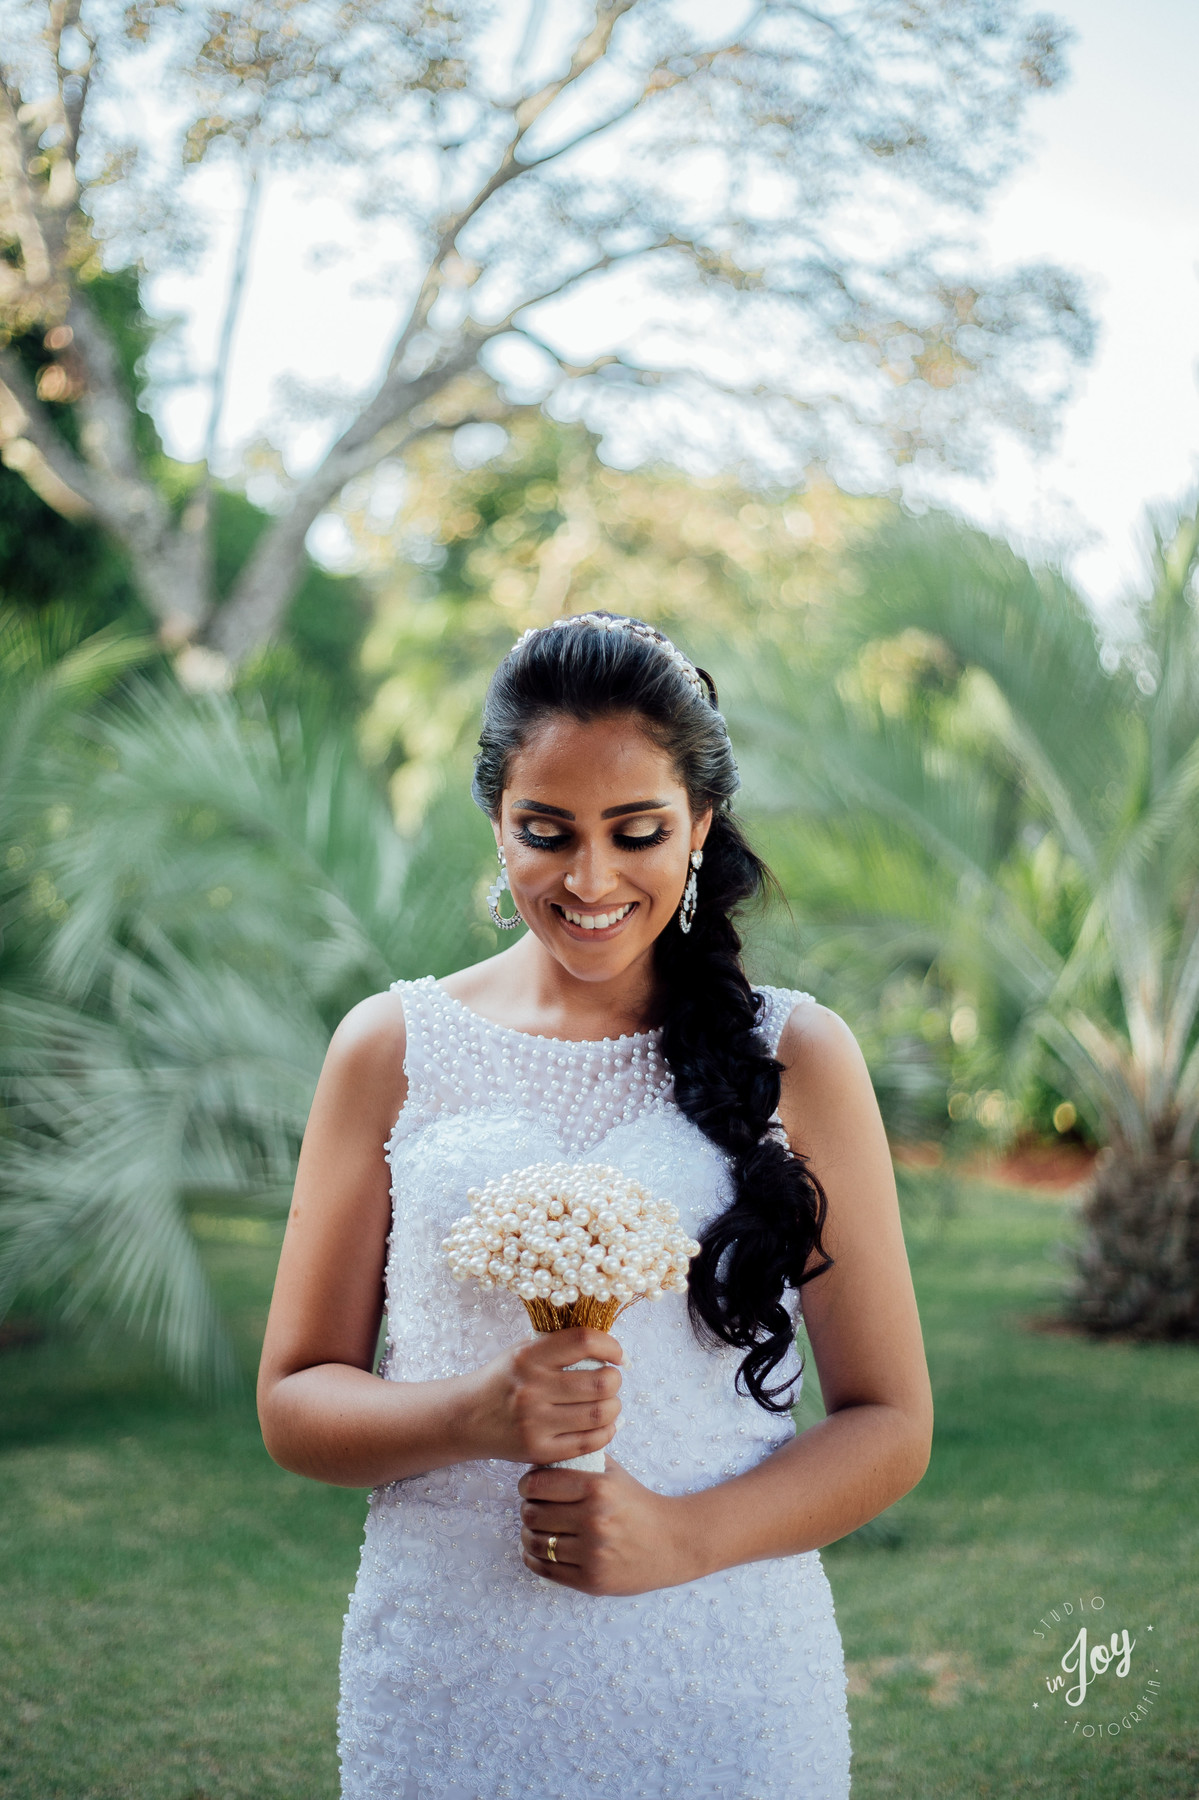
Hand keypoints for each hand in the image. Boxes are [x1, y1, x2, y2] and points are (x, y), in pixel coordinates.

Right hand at [459, 1327, 621, 1465]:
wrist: (468, 1417)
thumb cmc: (505, 1380)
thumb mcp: (523, 1351)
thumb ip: (560, 1346)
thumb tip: (608, 1345)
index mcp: (529, 1356)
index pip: (584, 1341)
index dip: (610, 1345)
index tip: (616, 1354)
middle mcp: (531, 1389)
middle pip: (600, 1382)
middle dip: (615, 1380)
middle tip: (611, 1380)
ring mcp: (534, 1423)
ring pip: (599, 1414)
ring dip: (614, 1407)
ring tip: (608, 1403)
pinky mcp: (538, 1451)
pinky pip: (589, 1443)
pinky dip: (606, 1432)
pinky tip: (603, 1425)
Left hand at [518, 1458, 700, 1595]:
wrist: (673, 1543)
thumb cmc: (639, 1504)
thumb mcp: (615, 1474)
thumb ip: (582, 1459)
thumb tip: (547, 1449)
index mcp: (598, 1489)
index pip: (539, 1484)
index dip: (527, 1485)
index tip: (528, 1487)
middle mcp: (594, 1520)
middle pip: (533, 1514)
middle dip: (527, 1509)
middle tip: (532, 1508)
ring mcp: (593, 1553)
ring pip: (535, 1543)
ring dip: (528, 1535)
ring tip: (534, 1529)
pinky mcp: (592, 1581)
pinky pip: (546, 1570)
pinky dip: (534, 1559)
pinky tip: (539, 1551)